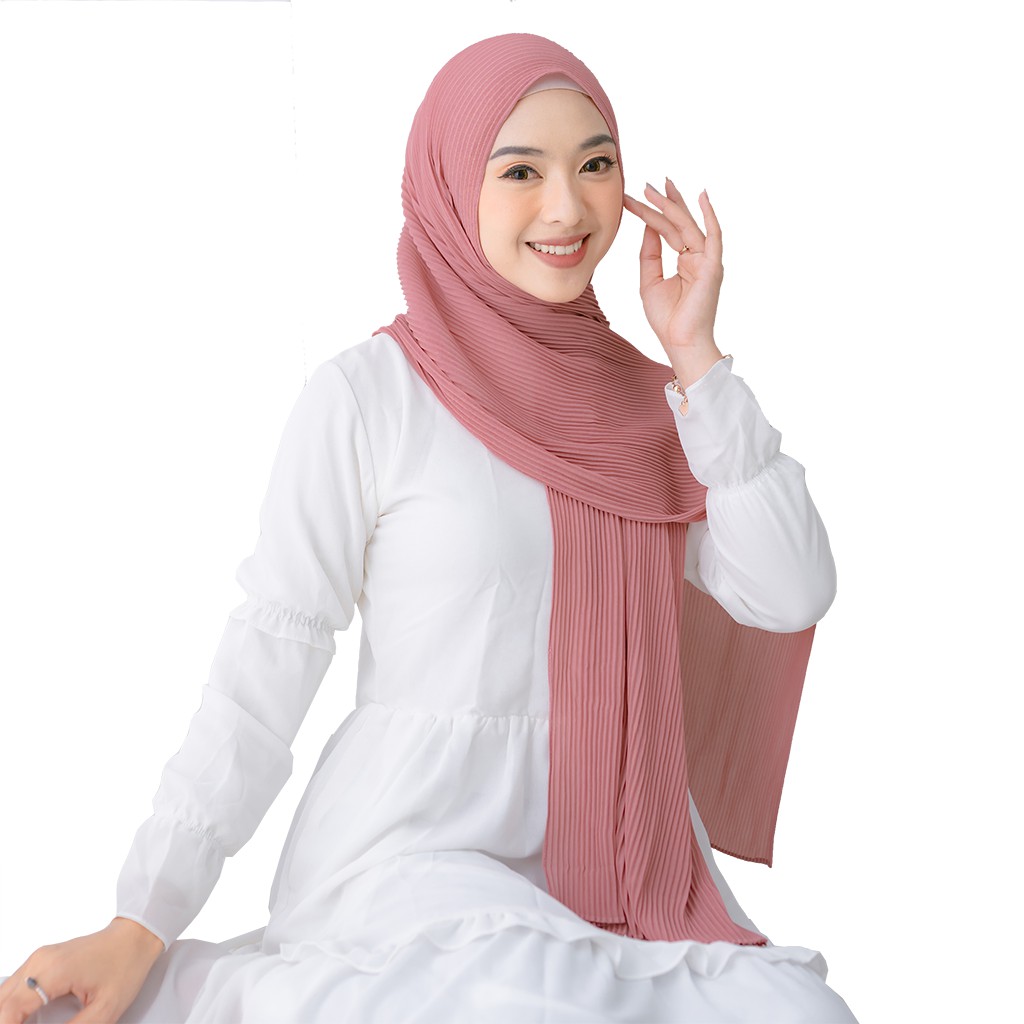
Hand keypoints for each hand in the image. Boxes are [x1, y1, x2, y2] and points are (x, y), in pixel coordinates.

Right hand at [0, 918, 162, 1023]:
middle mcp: (40, 961)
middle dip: (8, 1023)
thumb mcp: (106, 1009)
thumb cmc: (126, 965)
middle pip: (2, 1003)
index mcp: (54, 971)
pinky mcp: (42, 961)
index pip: (9, 1010)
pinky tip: (25, 1021)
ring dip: (8, 1016)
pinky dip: (13, 1008)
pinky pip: (14, 988)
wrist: (136, 936)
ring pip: (4, 995)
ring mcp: (39, 958)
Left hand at [623, 180, 724, 386]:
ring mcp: (706, 261)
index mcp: (684, 262)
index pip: (667, 231)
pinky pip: (713, 236)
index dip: (651, 215)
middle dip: (663, 203)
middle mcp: (697, 258)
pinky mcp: (712, 266)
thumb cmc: (666, 319)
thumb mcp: (649, 280)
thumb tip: (648, 227)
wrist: (679, 342)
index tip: (635, 199)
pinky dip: (709, 216)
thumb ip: (650, 254)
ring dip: (673, 205)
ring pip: (688, 226)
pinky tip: (702, 196)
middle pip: (678, 224)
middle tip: (647, 184)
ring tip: (657, 187)